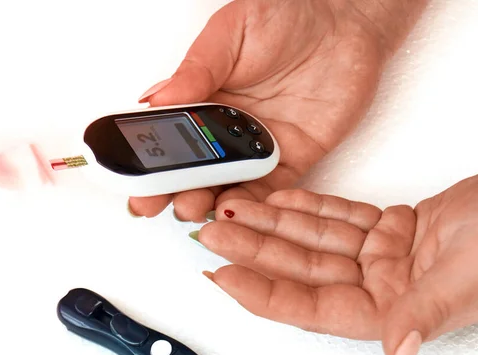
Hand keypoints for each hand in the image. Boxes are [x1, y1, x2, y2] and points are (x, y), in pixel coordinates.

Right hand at [128, 0, 395, 220]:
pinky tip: (234, 212)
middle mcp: (229, 128)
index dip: (150, 160)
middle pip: (195, 169)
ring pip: (229, 185)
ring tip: (190, 209)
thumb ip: (198, 67)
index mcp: (206, 97)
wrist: (346, 23)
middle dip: (171, 190)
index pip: (170, 136)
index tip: (131, 180)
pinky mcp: (294, 158)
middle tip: (152, 205)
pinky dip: (254, 204)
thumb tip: (156, 99)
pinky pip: (272, 189)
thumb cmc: (288, 17)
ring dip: (208, 201)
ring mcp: (261, 146)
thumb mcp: (232, 32)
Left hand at [195, 156, 477, 354]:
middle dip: (256, 251)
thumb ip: (430, 309)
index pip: (317, 306)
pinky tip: (281, 202)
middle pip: (305, 270)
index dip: (266, 293)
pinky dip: (308, 209)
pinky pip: (340, 219)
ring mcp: (387, 258)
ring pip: (316, 241)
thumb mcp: (476, 270)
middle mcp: (387, 287)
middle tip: (214, 234)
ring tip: (235, 212)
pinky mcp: (392, 229)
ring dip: (274, 226)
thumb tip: (397, 352)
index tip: (225, 278)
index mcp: (402, 309)